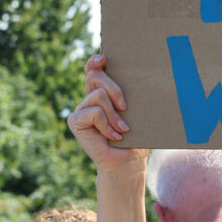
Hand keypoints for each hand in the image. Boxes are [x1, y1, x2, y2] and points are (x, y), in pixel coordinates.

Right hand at [67, 54, 146, 172]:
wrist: (128, 163)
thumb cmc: (136, 138)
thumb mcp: (138, 114)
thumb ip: (133, 97)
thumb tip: (146, 78)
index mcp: (104, 93)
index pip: (94, 70)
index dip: (95, 62)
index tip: (103, 59)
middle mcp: (90, 98)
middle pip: (95, 76)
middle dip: (114, 88)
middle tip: (126, 107)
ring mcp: (81, 109)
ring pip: (99, 95)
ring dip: (115, 115)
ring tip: (123, 129)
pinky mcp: (75, 121)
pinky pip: (94, 112)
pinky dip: (107, 125)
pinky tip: (114, 137)